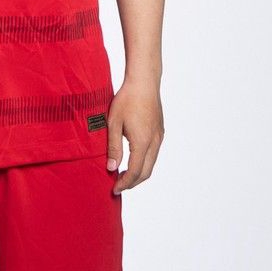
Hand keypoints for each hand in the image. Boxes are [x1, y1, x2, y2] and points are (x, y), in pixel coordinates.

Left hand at [106, 78, 164, 194]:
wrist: (144, 81)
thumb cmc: (127, 99)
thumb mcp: (114, 123)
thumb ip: (113, 147)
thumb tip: (111, 168)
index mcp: (142, 142)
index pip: (135, 172)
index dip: (124, 183)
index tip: (114, 189)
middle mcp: (154, 142)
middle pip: (146, 172)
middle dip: (132, 182)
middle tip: (118, 186)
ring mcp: (159, 137)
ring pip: (151, 163)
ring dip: (139, 173)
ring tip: (123, 175)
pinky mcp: (160, 131)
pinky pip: (154, 153)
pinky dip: (144, 162)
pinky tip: (133, 159)